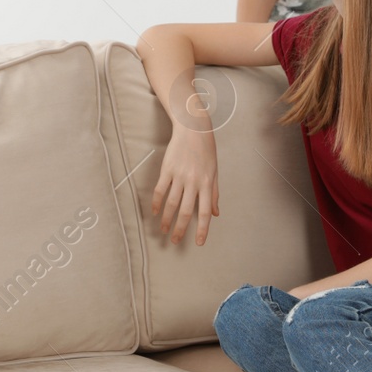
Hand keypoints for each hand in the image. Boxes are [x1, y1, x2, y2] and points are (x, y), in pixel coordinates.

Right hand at [152, 128, 220, 245]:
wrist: (194, 129)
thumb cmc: (206, 151)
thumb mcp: (214, 172)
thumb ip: (214, 194)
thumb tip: (216, 214)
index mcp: (207, 184)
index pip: (205, 212)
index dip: (202, 229)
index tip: (199, 243)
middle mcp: (193, 182)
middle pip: (185, 211)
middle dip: (180, 229)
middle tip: (175, 241)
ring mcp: (179, 175)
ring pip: (171, 203)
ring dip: (166, 219)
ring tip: (163, 230)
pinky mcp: (167, 168)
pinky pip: (160, 189)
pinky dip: (157, 203)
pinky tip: (155, 212)